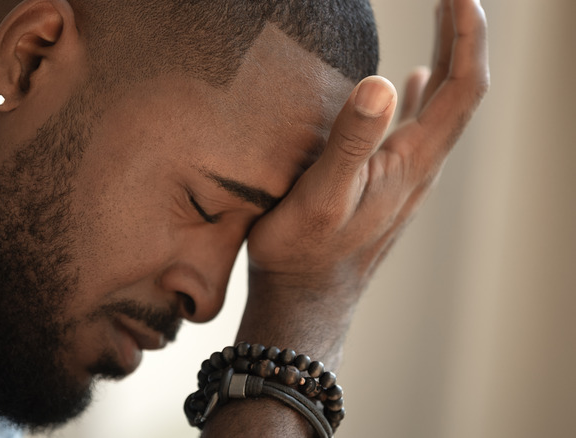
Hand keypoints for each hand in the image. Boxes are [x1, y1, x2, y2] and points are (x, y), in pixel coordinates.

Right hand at [247, 0, 488, 303]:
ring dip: (446, 60)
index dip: (467, 35)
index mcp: (412, 162)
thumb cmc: (303, 252)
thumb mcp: (320, 196)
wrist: (304, 300)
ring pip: (440, 108)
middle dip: (462, 37)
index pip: (462, 87)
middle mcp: (419, 166)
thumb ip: (350, 141)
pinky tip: (410, 82)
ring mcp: (405, 176)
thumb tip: (382, 81)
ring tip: (442, 21)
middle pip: (460, 92)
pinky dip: (422, 94)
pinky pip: (417, 127)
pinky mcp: (387, 183)